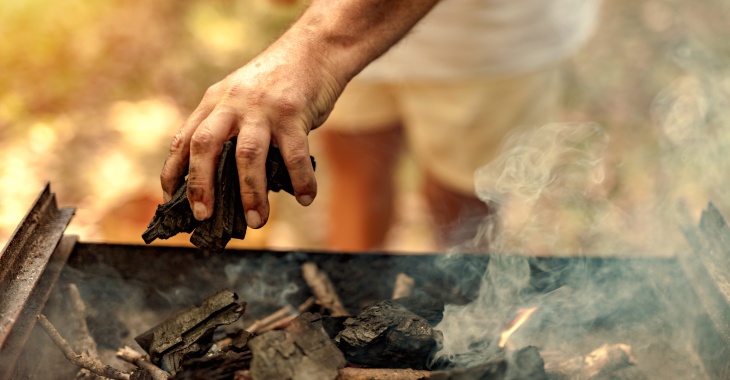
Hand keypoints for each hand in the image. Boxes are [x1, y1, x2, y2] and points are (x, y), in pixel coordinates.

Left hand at [160, 38, 343, 228]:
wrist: (313, 50)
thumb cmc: (277, 84)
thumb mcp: (241, 97)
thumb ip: (230, 129)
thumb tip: (227, 182)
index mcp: (215, 103)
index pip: (185, 140)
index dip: (174, 172)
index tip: (171, 200)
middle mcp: (233, 104)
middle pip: (206, 146)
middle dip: (201, 185)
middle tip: (204, 216)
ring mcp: (263, 108)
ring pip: (248, 155)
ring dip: (251, 193)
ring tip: (257, 221)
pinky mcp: (293, 112)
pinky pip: (294, 154)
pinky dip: (301, 180)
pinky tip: (305, 198)